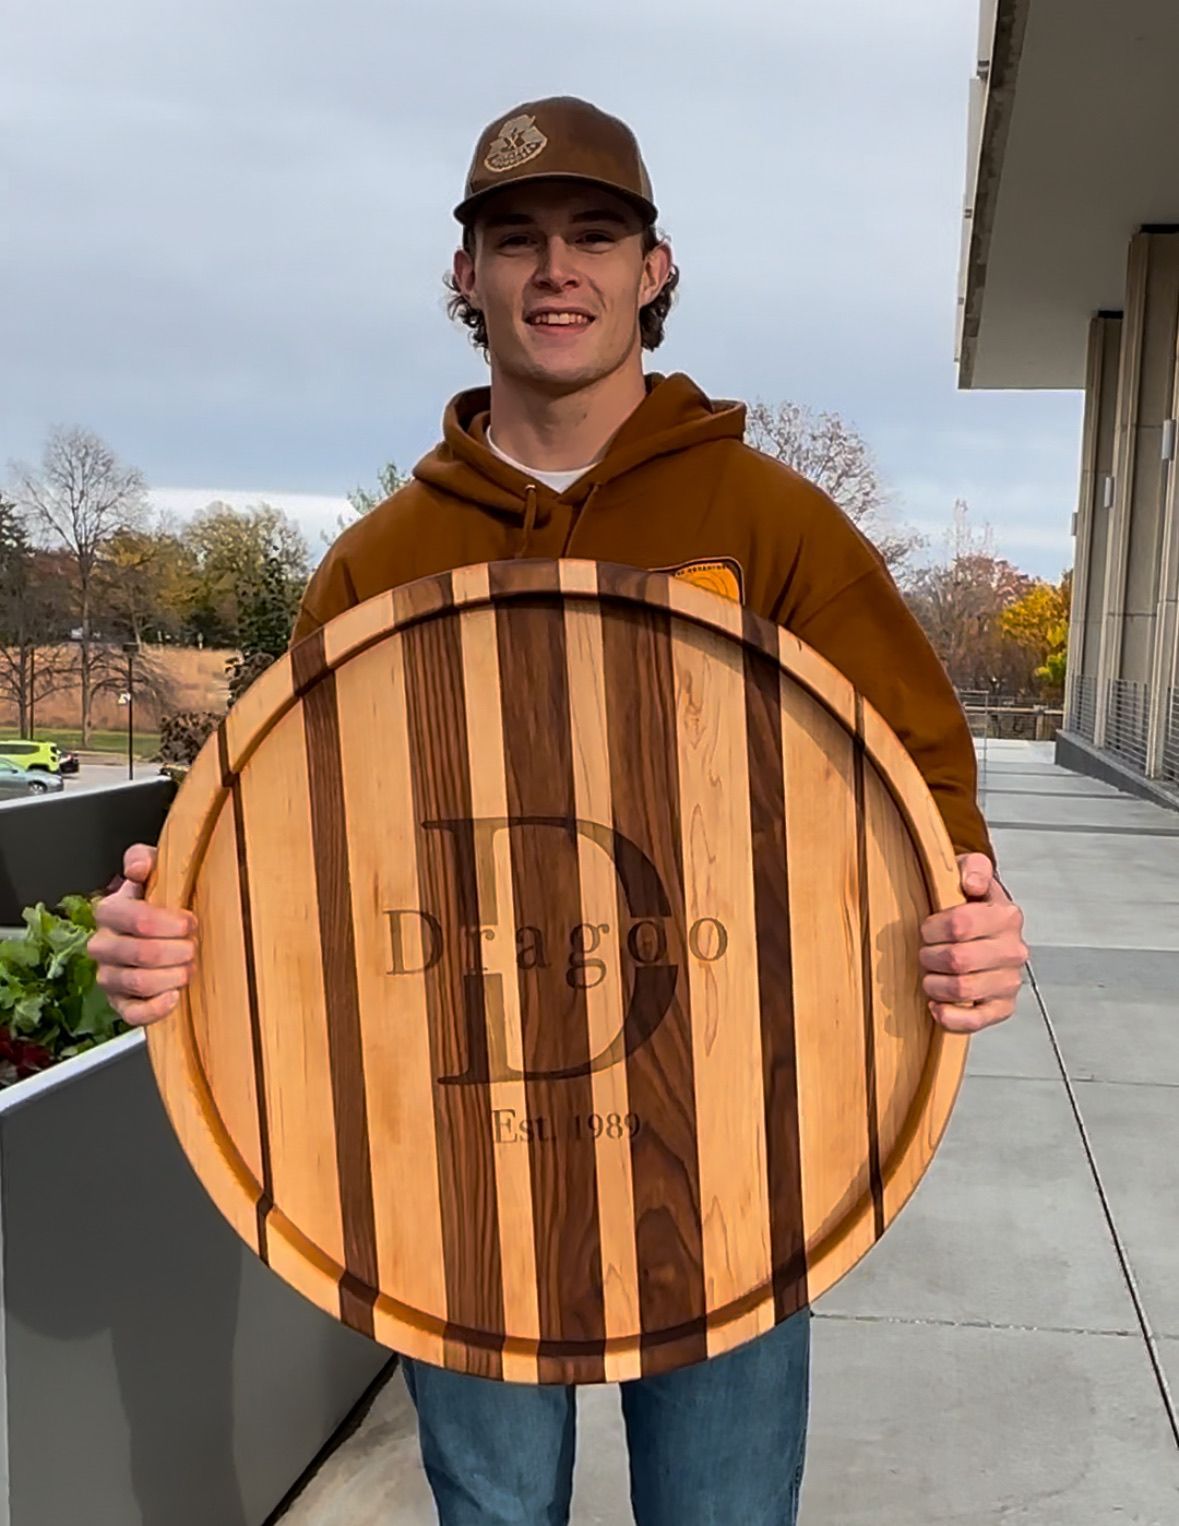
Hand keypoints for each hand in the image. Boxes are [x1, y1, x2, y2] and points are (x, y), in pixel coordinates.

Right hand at [88, 845, 198, 1027]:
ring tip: (189, 967)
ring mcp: (109, 976)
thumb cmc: (162, 905)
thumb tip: (137, 865)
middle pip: (141, 952)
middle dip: (177, 950)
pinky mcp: (119, 1004)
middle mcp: (103, 945)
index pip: (135, 918)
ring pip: (139, 982)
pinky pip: (133, 1013)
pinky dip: (158, 1007)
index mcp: (110, 911)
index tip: (190, 922)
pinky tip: (175, 995)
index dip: (170, 923)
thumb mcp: (158, 873)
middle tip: (194, 946)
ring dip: (173, 976)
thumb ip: (145, 859)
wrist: (165, 937)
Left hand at [918, 853, 1027, 1033]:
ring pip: (961, 990)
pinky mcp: (1001, 1008)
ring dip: (934, 984)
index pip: (960, 924)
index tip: (927, 929)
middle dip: (929, 956)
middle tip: (925, 952)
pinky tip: (937, 1004)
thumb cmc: (970, 904)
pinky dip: (948, 1016)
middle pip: (958, 959)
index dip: (932, 928)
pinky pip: (973, 1022)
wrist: (985, 932)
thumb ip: (973, 867)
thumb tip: (971, 882)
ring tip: (931, 975)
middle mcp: (1013, 950)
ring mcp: (1009, 982)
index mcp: (1006, 916)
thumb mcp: (970, 873)